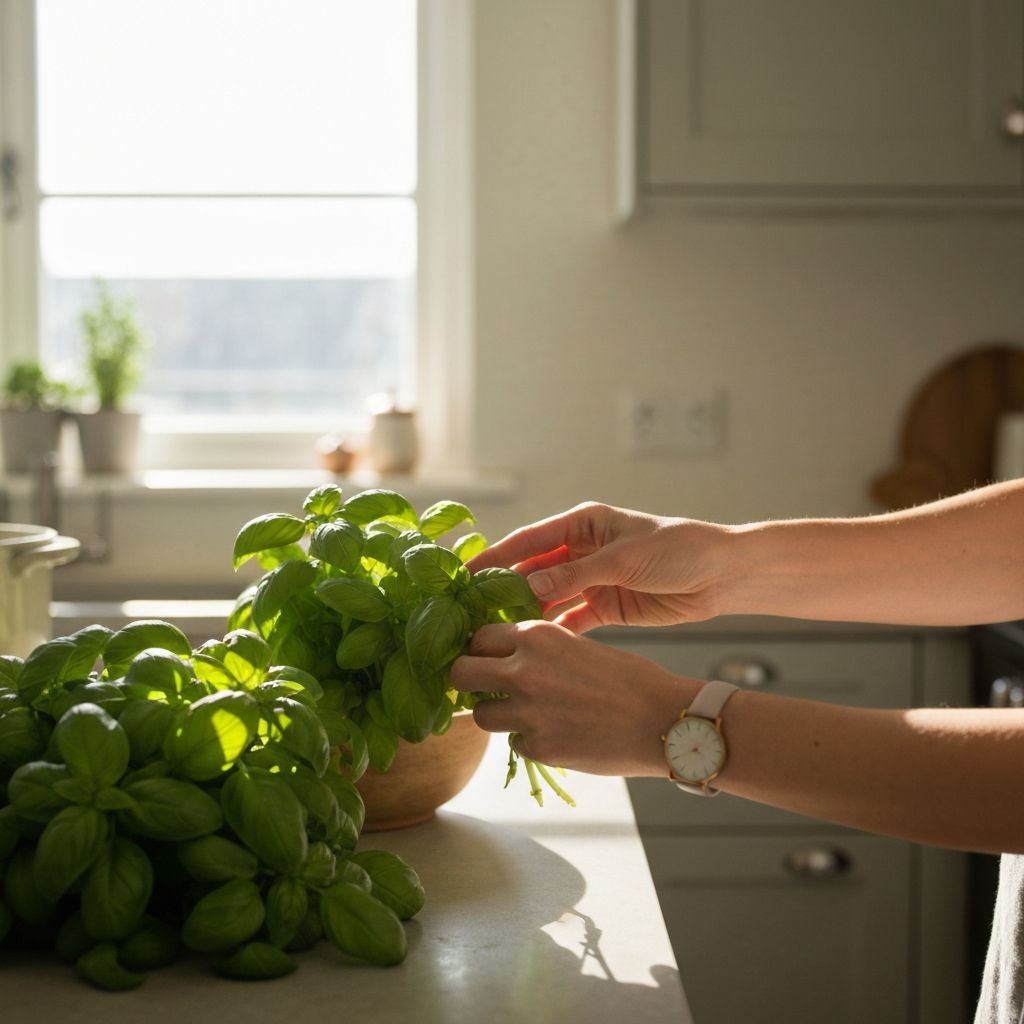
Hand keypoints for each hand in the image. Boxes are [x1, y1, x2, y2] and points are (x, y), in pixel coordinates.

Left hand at [451, 619, 697, 775]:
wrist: (661, 720)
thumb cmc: (629, 678)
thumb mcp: (578, 645)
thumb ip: (538, 649)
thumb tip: (504, 659)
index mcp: (535, 636)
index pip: (478, 637)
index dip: (480, 649)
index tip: (487, 659)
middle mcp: (523, 670)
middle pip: (461, 673)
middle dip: (469, 680)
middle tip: (486, 688)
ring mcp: (527, 712)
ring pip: (480, 715)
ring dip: (497, 715)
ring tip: (526, 714)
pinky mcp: (538, 747)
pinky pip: (514, 742)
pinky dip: (529, 740)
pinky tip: (557, 734)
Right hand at [467, 501, 728, 632]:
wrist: (721, 576)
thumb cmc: (678, 550)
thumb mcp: (624, 558)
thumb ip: (576, 573)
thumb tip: (529, 584)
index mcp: (583, 524)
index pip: (529, 539)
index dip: (497, 556)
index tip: (466, 574)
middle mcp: (582, 550)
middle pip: (533, 570)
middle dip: (505, 590)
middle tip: (473, 613)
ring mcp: (592, 580)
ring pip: (548, 597)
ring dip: (526, 613)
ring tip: (496, 634)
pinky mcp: (606, 607)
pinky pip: (571, 619)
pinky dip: (554, 631)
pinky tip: (533, 645)